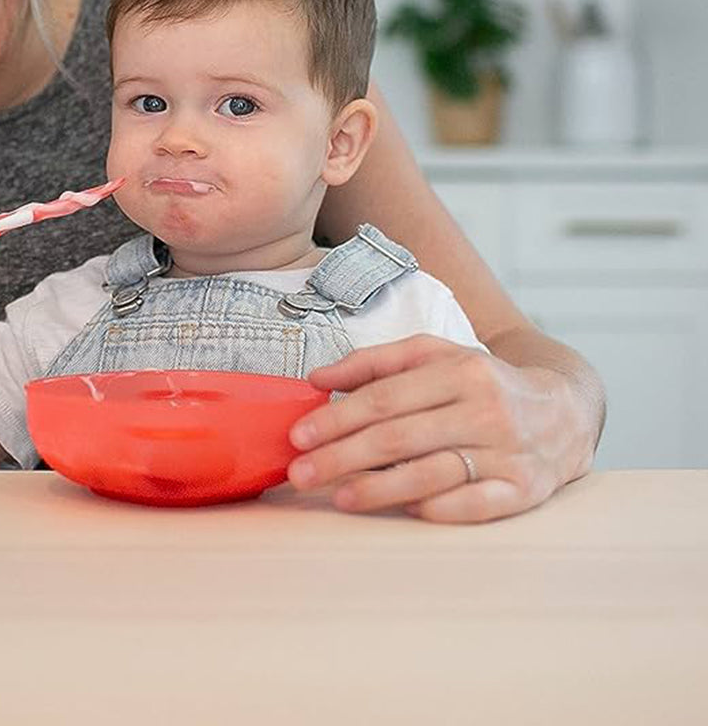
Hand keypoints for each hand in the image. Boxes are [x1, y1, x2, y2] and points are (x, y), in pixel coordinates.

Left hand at [287, 335, 583, 522]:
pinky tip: (403, 511)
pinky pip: (474, 505)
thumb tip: (317, 378)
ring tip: (339, 496)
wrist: (565, 410)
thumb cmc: (483, 382)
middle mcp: (486, 410)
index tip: (299, 435)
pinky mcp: (525, 490)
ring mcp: (508, 452)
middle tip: (301, 472)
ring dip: (380, 489)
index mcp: (460, 371)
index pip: (385, 398)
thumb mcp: (435, 354)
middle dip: (343, 456)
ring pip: (433, 473)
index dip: (338, 418)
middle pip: (401, 437)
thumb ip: (374, 362)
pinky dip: (437, 509)